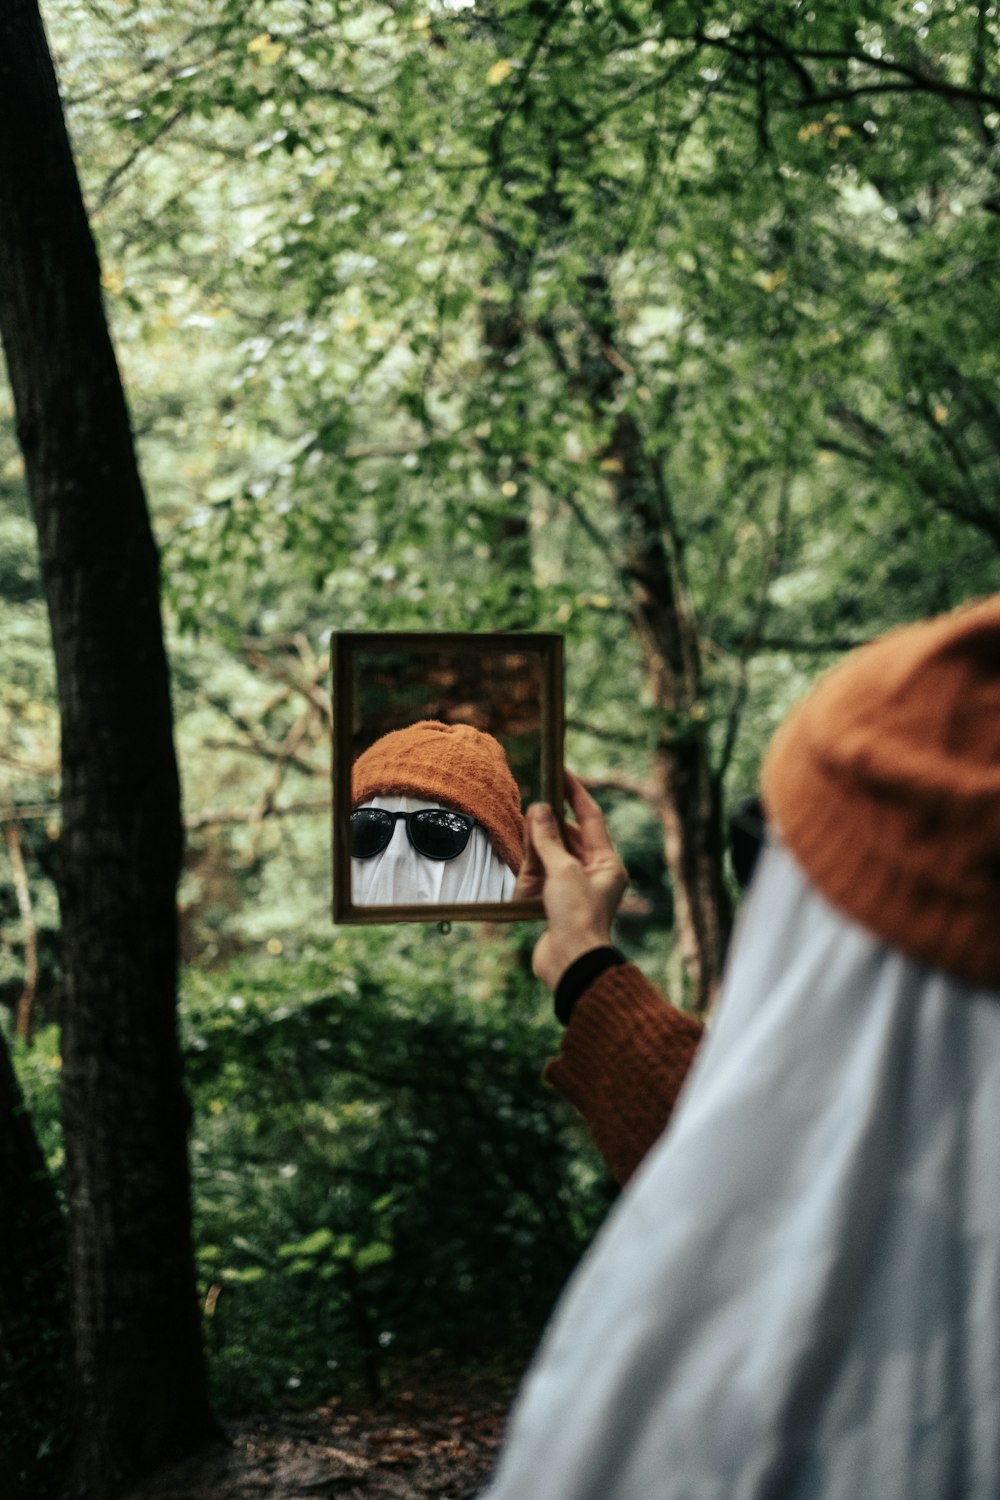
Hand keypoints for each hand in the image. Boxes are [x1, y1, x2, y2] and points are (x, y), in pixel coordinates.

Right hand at [513, 770, 628, 990]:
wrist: (571, 962)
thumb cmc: (576, 916)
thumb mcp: (563, 870)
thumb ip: (548, 839)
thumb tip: (538, 810)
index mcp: (608, 863)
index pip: (592, 818)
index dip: (576, 793)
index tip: (561, 772)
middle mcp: (596, 874)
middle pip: (574, 836)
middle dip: (554, 818)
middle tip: (536, 799)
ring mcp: (577, 888)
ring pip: (559, 852)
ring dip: (544, 838)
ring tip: (528, 819)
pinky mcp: (560, 903)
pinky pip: (548, 872)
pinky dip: (537, 859)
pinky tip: (525, 849)